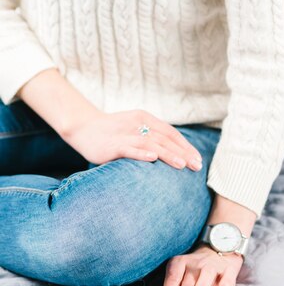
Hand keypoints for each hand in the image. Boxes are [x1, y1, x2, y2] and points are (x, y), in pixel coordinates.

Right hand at [64, 108, 202, 170]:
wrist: (83, 128)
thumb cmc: (113, 133)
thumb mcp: (136, 130)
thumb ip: (152, 137)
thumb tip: (174, 152)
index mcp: (146, 119)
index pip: (171, 133)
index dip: (186, 146)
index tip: (198, 159)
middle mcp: (138, 124)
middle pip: (165, 139)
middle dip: (183, 153)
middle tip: (197, 166)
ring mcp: (125, 134)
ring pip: (151, 144)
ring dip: (168, 154)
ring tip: (182, 165)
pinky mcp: (113, 144)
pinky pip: (130, 149)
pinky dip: (142, 153)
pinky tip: (153, 159)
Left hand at [149, 243, 243, 285]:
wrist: (220, 249)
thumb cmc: (197, 267)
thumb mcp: (180, 274)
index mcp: (180, 263)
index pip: (172, 281)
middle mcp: (195, 263)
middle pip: (186, 285)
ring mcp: (212, 265)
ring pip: (205, 279)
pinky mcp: (228, 269)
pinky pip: (226, 277)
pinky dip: (224, 285)